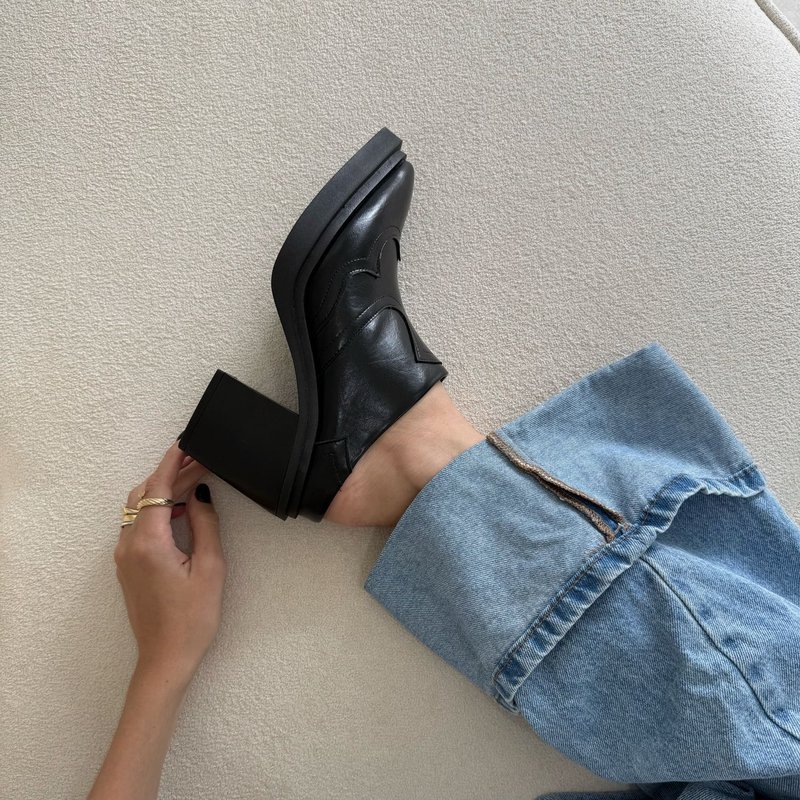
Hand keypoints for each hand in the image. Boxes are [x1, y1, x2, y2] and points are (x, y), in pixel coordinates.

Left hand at [115, 441, 225, 683]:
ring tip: (196, 479)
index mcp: (149, 542)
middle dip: (172, 473)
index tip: (185, 443)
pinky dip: (159, 508)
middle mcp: (129, 545)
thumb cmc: (192, 618)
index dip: (171, 462)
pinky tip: (182, 508)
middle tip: (201, 460)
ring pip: (140, 508)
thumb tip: (200, 495)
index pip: (156, 488)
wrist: (166, 658)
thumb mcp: (210, 568)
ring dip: (165, 490)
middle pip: (145, 494)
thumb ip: (205, 525)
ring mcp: (125, 555)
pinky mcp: (128, 565)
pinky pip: (139, 524)